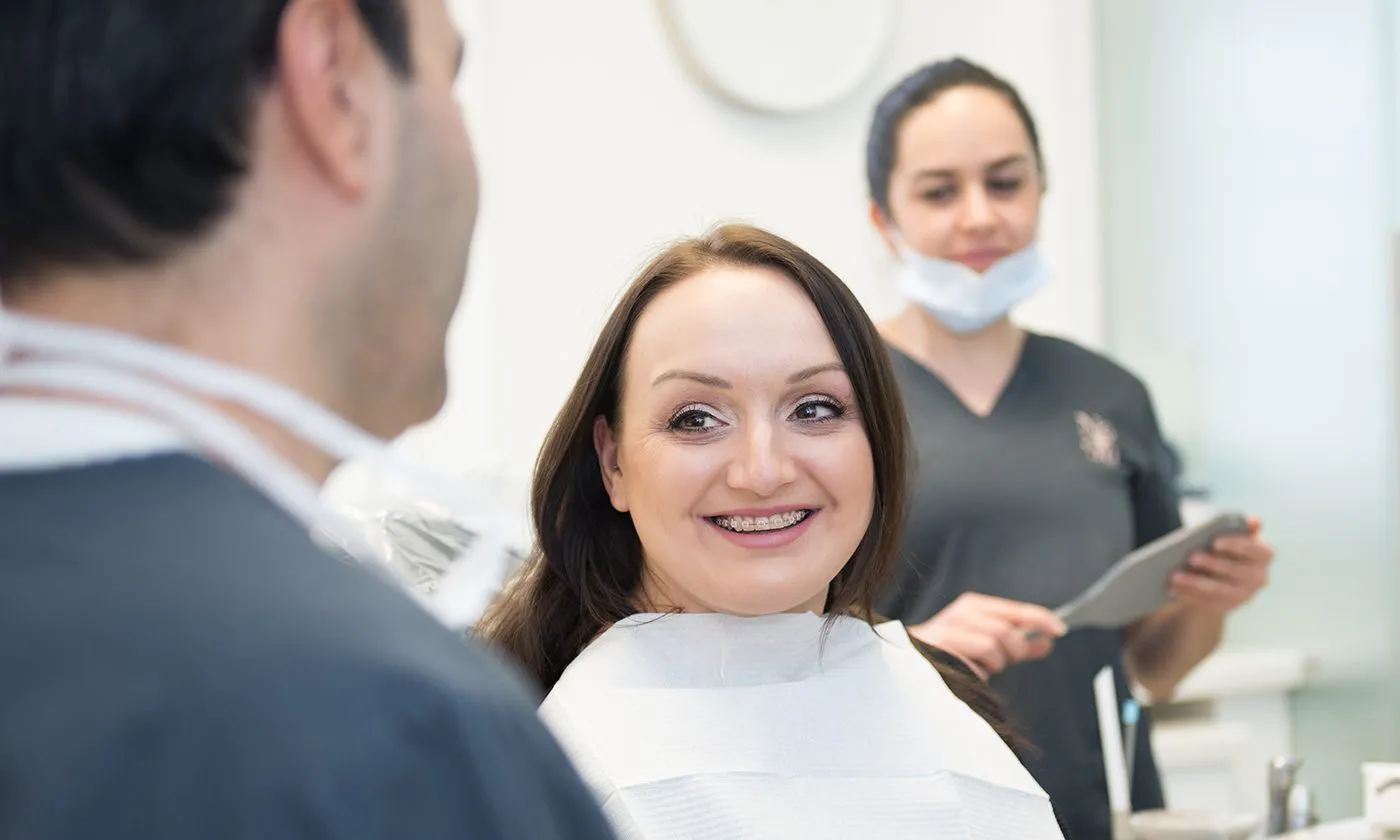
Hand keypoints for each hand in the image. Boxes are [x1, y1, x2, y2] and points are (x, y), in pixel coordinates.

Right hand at [908, 593, 1067, 680]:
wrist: (912, 662)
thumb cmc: (953, 652)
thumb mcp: (991, 644)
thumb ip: (1019, 642)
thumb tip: (1048, 641)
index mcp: (973, 605)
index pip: (1015, 610)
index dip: (1039, 618)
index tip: (1060, 630)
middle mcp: (960, 613)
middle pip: (1006, 631)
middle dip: (1013, 650)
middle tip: (1005, 660)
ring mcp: (948, 630)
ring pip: (992, 646)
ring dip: (993, 663)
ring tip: (981, 665)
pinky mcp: (940, 649)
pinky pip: (974, 665)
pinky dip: (978, 673)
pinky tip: (967, 671)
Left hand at [1169, 517, 1272, 613]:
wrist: (1222, 576)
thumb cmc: (1227, 548)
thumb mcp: (1234, 536)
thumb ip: (1241, 528)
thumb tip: (1256, 520)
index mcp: (1264, 555)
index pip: (1256, 550)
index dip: (1236, 545)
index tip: (1215, 541)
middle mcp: (1259, 577)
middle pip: (1234, 571)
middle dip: (1211, 564)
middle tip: (1190, 557)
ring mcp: (1244, 595)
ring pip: (1217, 590)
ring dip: (1194, 582)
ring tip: (1174, 575)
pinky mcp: (1227, 607)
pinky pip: (1206, 601)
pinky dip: (1188, 593)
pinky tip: (1172, 587)